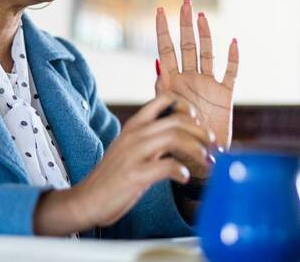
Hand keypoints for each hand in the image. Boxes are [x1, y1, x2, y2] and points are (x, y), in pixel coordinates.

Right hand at [33, 94, 211, 234]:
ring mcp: (134, 153)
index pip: (164, 99)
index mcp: (134, 125)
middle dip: (201, 131)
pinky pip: (165, 166)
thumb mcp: (131, 147)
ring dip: (196, 149)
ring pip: (174, 138)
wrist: (87, 199)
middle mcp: (135, 134)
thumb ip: (152, 137)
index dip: (186, 106)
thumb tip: (182, 134)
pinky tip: (185, 177)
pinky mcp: (135, 174)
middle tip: (212, 144)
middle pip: (177, 120)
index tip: (197, 120)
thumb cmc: (114, 176)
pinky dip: (181, 171)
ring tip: (206, 161)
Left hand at [155, 0, 238, 150]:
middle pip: (187, 45)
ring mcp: (208, 85)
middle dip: (184, 24)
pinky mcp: (224, 95)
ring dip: (205, 35)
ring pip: (207, 53)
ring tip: (201, 15)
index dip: (163, 30)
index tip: (159, 10)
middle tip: (184, 1)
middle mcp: (190, 79)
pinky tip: (233, 43)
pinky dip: (233, 59)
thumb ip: (163, 92)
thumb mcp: (164, 114)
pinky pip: (230, 73)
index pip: (166, 50)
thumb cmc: (176, 142)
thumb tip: (158, 67)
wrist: (197, 162)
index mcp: (173, 83)